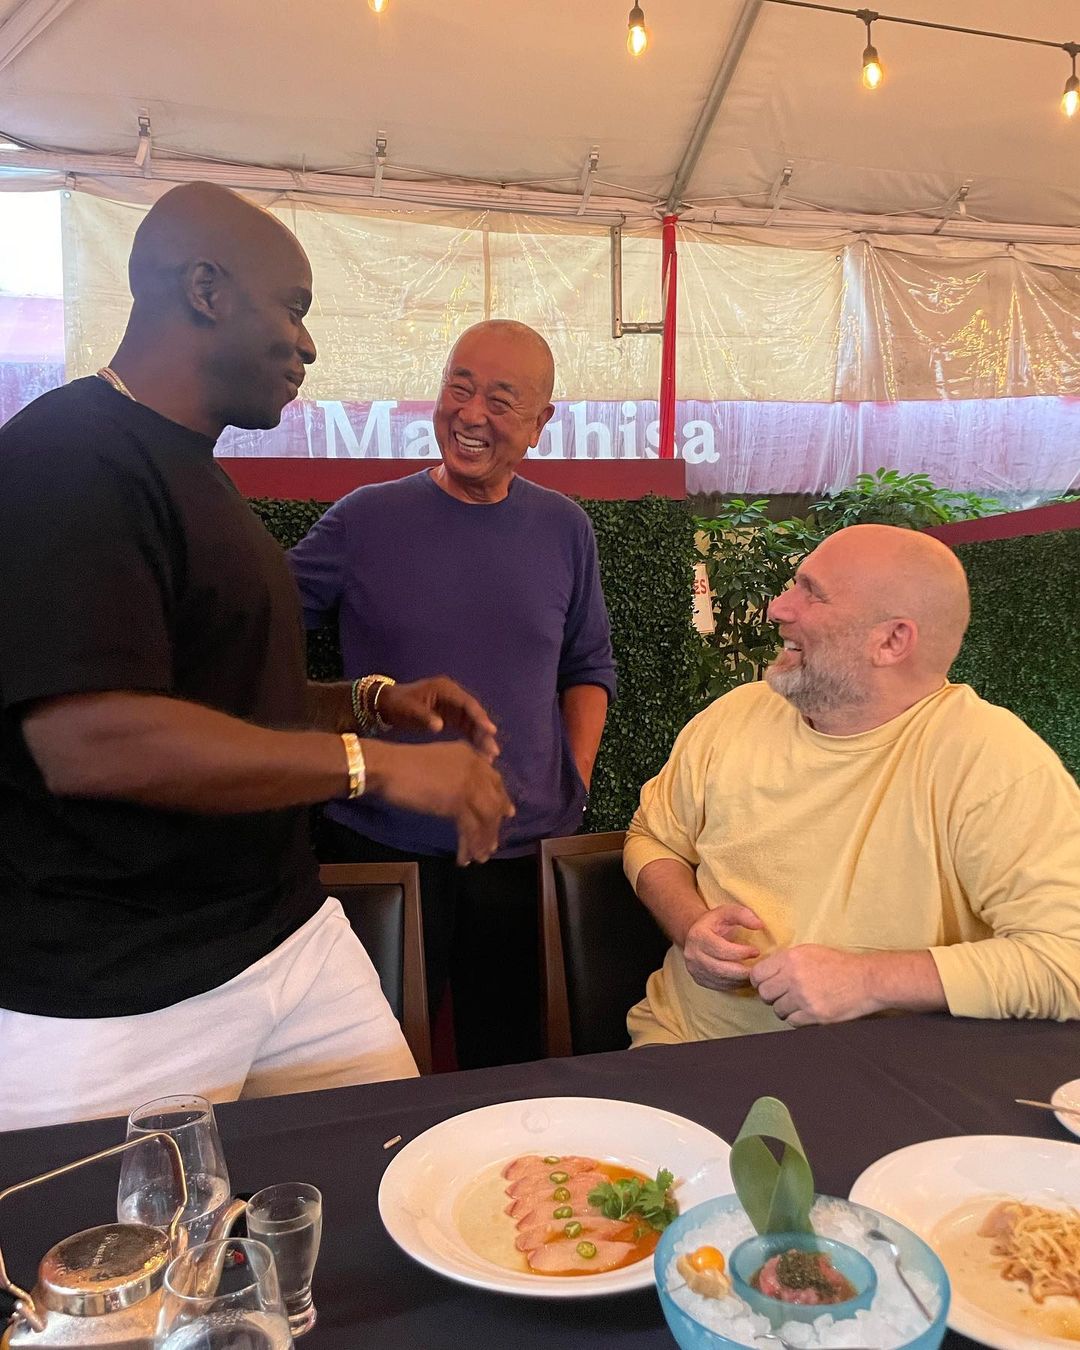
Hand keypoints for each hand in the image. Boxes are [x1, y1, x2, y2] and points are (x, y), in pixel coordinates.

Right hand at [366, 741, 514, 864]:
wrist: (388, 767)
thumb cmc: (404, 764)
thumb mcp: (438, 762)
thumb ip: (456, 773)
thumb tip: (465, 794)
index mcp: (470, 755)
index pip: (494, 780)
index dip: (501, 799)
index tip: (506, 814)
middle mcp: (475, 768)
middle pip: (494, 801)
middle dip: (494, 825)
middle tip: (492, 844)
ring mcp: (468, 785)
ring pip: (486, 817)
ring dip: (483, 840)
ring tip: (480, 858)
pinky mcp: (457, 803)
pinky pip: (470, 829)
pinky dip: (468, 846)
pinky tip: (464, 859)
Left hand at [377, 677, 499, 761]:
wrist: (387, 705)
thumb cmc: (398, 704)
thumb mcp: (409, 710)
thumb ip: (425, 717)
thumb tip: (440, 726)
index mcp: (445, 689)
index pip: (467, 703)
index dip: (479, 717)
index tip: (490, 730)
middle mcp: (453, 696)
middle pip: (474, 714)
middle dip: (484, 732)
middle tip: (493, 750)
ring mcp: (453, 707)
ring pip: (472, 723)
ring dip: (481, 738)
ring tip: (490, 756)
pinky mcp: (451, 717)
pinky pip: (466, 728)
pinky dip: (472, 740)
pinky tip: (479, 753)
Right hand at [682, 903, 766, 991]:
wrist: (696, 934)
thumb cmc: (714, 923)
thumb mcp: (727, 912)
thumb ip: (743, 915)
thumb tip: (759, 925)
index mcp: (698, 936)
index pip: (721, 949)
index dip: (741, 952)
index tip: (756, 951)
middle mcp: (692, 954)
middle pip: (721, 969)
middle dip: (743, 971)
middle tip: (759, 969)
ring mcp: (694, 969)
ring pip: (721, 980)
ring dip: (740, 979)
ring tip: (754, 973)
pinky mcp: (699, 979)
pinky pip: (719, 987)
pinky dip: (735, 984)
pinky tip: (744, 978)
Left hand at [749, 945, 875, 1025]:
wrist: (866, 979)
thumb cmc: (840, 964)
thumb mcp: (810, 952)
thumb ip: (786, 960)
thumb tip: (767, 971)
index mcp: (791, 958)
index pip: (757, 974)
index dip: (759, 981)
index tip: (764, 984)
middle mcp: (793, 977)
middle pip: (764, 993)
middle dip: (771, 995)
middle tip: (781, 995)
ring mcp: (803, 997)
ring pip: (777, 1009)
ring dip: (785, 1008)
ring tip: (798, 1002)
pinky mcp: (814, 1014)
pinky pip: (792, 1021)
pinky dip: (797, 1018)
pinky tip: (806, 1010)